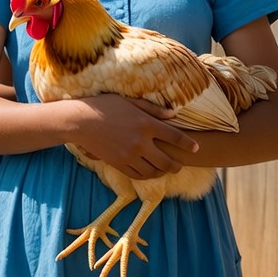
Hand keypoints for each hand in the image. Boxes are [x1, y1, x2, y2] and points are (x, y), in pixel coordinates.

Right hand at [74, 94, 199, 180]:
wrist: (81, 121)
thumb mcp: (130, 101)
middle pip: (167, 161)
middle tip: (180, 164)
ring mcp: (129, 155)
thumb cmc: (106, 106)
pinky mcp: (119, 164)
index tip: (196, 148)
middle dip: (177, 165)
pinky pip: (138, 175)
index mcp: (146, 124)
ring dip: (162, 172)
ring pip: (154, 172)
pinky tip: (149, 171)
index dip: (188, 144)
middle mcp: (140, 142)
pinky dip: (147, 175)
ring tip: (165, 169)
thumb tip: (174, 115)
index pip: (175, 137)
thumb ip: (153, 109)